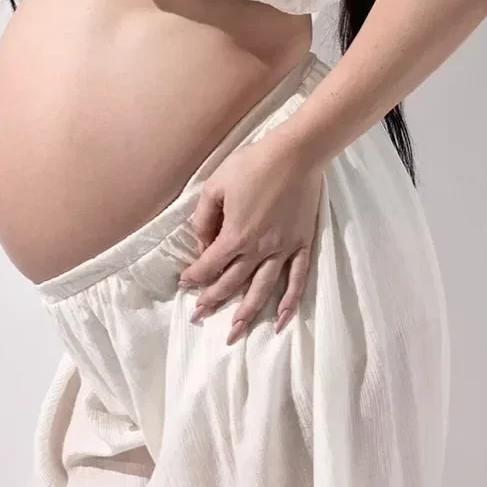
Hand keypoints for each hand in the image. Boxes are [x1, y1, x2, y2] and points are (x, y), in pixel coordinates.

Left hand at [177, 130, 324, 344]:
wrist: (296, 154)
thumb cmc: (253, 164)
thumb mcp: (215, 184)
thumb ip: (204, 216)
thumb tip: (201, 241)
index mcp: (236, 235)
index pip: (209, 265)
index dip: (194, 276)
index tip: (184, 283)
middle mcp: (259, 249)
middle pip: (233, 283)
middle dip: (212, 301)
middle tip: (198, 316)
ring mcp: (283, 250)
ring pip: (263, 290)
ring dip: (247, 313)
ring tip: (234, 332)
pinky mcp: (302, 245)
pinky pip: (297, 279)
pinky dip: (290, 302)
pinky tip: (282, 320)